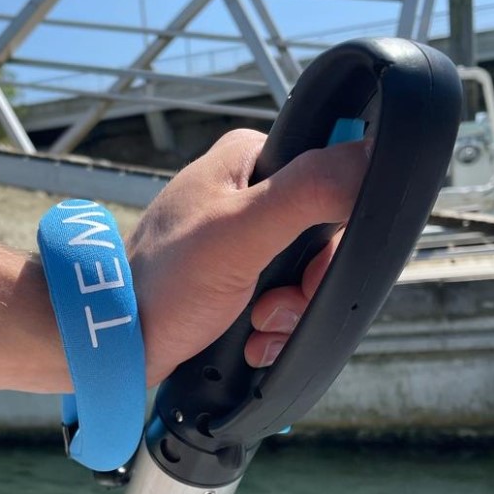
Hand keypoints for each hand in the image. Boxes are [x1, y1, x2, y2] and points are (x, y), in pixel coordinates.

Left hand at [127, 129, 370, 385]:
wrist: (118, 340)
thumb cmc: (163, 284)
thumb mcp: (239, 232)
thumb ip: (308, 191)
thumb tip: (375, 153)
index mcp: (248, 161)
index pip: (330, 175)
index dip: (336, 228)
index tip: (312, 268)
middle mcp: (246, 193)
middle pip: (322, 234)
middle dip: (306, 283)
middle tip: (273, 306)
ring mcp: (240, 235)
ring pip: (305, 271)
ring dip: (290, 311)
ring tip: (257, 325)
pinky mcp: (235, 272)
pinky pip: (283, 294)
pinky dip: (275, 324)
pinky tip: (254, 337)